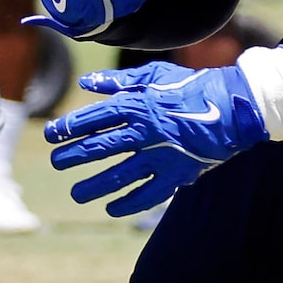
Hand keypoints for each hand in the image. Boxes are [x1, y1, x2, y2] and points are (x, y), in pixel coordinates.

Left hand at [45, 61, 268, 214]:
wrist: (232, 106)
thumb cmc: (190, 86)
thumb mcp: (153, 74)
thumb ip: (118, 81)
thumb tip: (87, 82)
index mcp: (137, 103)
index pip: (94, 118)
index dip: (69, 127)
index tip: (50, 134)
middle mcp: (145, 130)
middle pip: (100, 146)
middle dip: (74, 156)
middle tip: (56, 162)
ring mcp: (160, 154)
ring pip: (120, 174)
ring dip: (95, 185)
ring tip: (77, 194)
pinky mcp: (177, 173)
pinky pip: (148, 193)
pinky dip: (129, 202)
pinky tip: (112, 208)